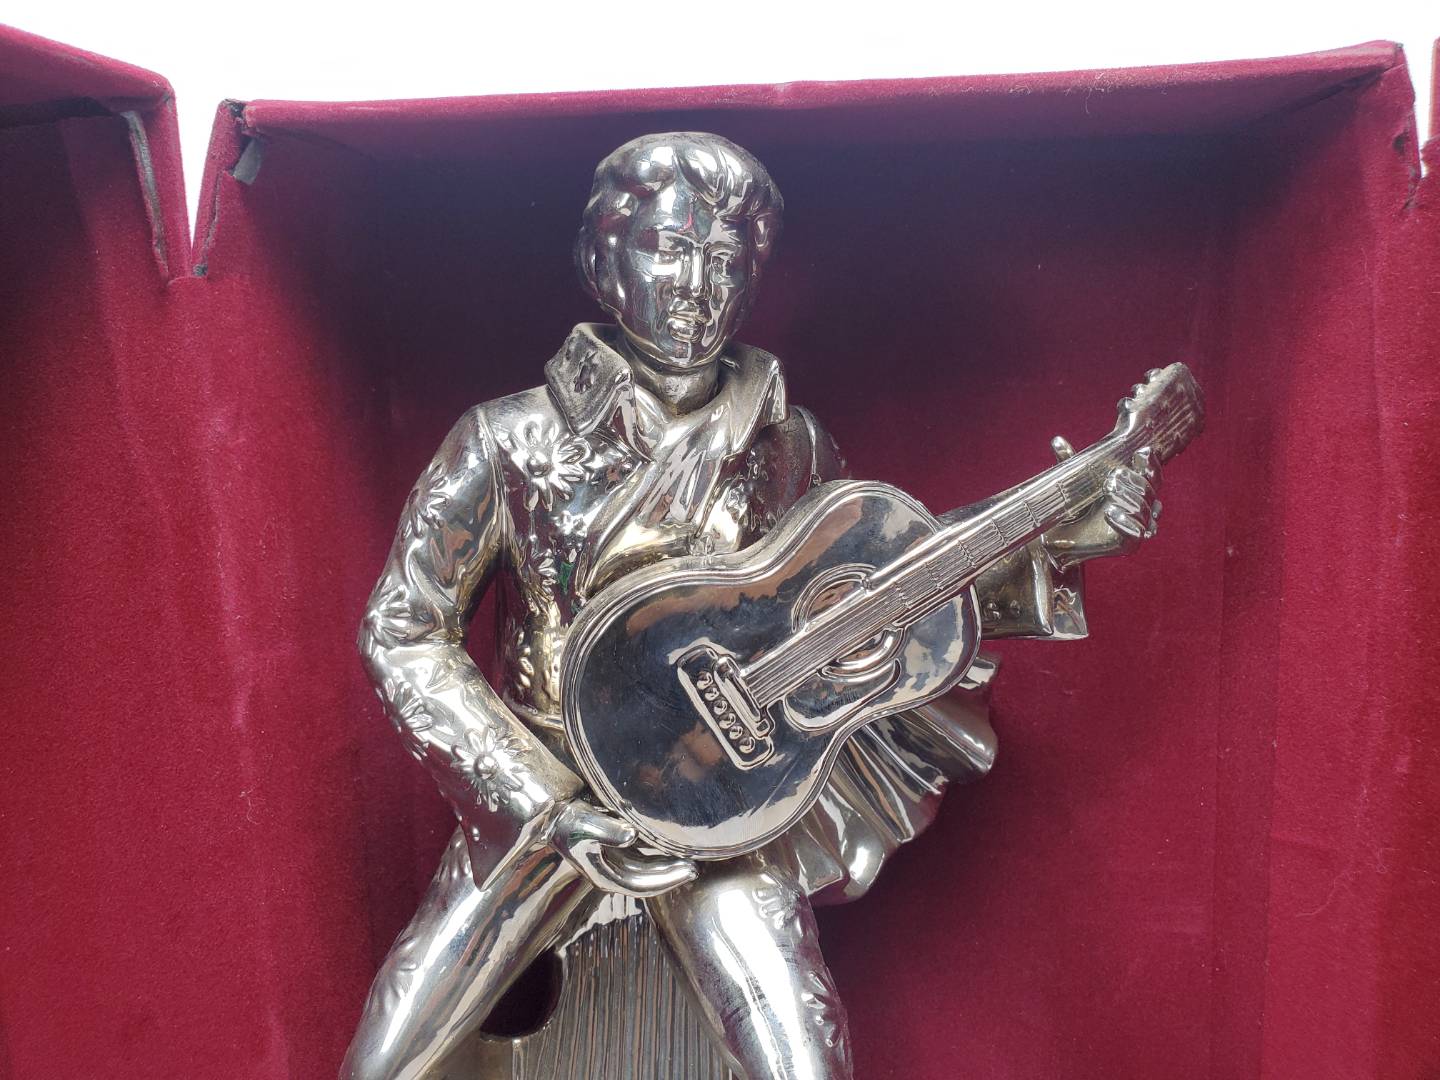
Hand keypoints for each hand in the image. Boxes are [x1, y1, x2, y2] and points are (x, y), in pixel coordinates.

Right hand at [547, 798, 697, 897]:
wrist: (549, 810)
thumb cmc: (564, 819)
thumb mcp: (583, 825)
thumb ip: (606, 832)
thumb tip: (631, 835)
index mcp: (604, 876)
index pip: (643, 885)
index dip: (668, 880)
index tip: (690, 870)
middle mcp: (611, 871)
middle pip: (649, 879)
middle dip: (672, 874)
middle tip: (695, 866)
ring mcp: (614, 859)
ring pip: (648, 867)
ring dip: (667, 863)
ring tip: (690, 854)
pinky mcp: (617, 845)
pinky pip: (644, 853)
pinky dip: (659, 850)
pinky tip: (672, 838)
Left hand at [1041, 440, 1162, 570]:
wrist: (1062, 538)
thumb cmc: (1073, 508)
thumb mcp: (1073, 483)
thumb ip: (1070, 463)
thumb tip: (1057, 441)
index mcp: (1134, 488)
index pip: (1152, 474)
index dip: (1150, 463)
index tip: (1141, 452)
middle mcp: (1141, 507)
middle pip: (1150, 491)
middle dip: (1135, 482)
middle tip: (1114, 476)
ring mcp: (1138, 526)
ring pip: (1146, 510)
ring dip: (1131, 499)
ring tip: (1110, 489)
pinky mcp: (1130, 543)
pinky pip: (1136, 532)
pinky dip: (1125, 521)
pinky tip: (1110, 512)